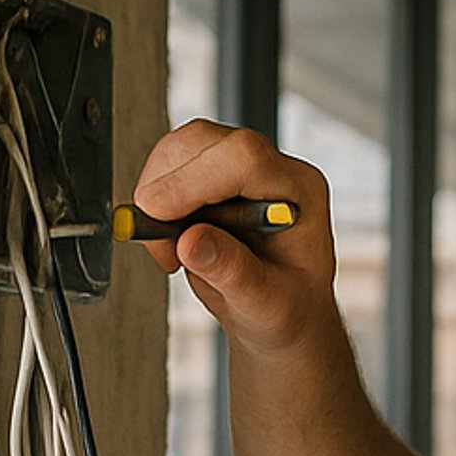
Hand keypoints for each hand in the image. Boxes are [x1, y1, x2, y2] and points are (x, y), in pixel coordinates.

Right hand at [130, 121, 339, 356]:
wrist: (284, 313)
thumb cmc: (288, 308)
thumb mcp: (268, 305)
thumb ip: (233, 272)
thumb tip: (190, 242)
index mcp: (299, 192)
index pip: (244, 158)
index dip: (192, 181)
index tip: (158, 215)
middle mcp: (272, 170)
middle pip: (204, 142)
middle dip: (167, 189)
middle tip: (163, 247)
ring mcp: (241, 167)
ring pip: (180, 150)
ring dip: (157, 197)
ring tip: (172, 252)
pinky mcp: (213, 174)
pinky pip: (170, 168)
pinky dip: (156, 202)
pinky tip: (174, 241)